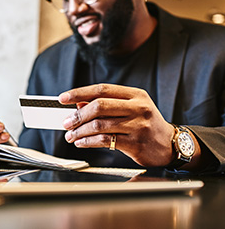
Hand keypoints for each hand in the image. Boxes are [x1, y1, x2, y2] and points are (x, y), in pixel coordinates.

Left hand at [58, 84, 174, 166]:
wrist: (169, 144)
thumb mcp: (131, 108)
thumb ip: (107, 105)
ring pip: (100, 124)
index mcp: (135, 95)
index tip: (64, 98)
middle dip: (78, 115)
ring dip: (80, 131)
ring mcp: (138, 125)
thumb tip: (79, 105)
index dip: (80, 93)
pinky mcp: (135, 143)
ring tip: (71, 135)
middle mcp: (138, 107)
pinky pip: (105, 141)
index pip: (102, 89)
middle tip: (66, 122)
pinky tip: (81, 142)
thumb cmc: (147, 124)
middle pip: (99, 106)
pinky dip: (88, 141)